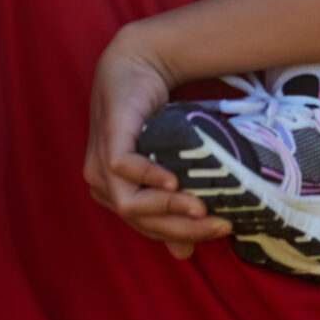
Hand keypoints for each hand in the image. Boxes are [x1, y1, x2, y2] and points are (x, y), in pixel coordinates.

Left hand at [84, 25, 230, 259]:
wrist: (135, 66)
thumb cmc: (151, 118)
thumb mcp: (165, 163)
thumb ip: (172, 204)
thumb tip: (184, 254)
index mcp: (114, 195)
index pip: (149, 228)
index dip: (183, 234)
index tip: (219, 230)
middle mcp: (102, 186)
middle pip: (141, 221)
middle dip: (182, 228)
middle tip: (219, 224)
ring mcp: (100, 165)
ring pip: (130, 205)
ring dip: (168, 209)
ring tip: (202, 207)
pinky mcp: (107, 141)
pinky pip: (123, 170)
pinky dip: (149, 178)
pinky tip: (174, 180)